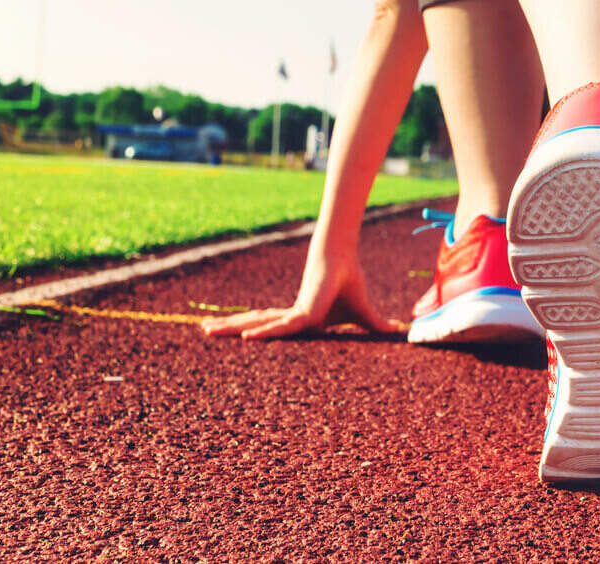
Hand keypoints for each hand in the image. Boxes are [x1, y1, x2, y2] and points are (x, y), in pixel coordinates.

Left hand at [201, 250, 402, 338]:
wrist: (347, 260)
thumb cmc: (350, 282)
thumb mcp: (362, 314)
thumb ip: (373, 326)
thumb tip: (396, 331)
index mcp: (300, 318)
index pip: (272, 328)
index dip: (254, 332)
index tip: (235, 338)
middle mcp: (290, 315)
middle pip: (254, 324)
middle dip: (228, 328)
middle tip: (203, 330)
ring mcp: (294, 313)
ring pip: (258, 325)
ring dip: (230, 328)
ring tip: (204, 330)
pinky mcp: (305, 312)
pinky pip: (282, 327)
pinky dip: (265, 332)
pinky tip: (244, 338)